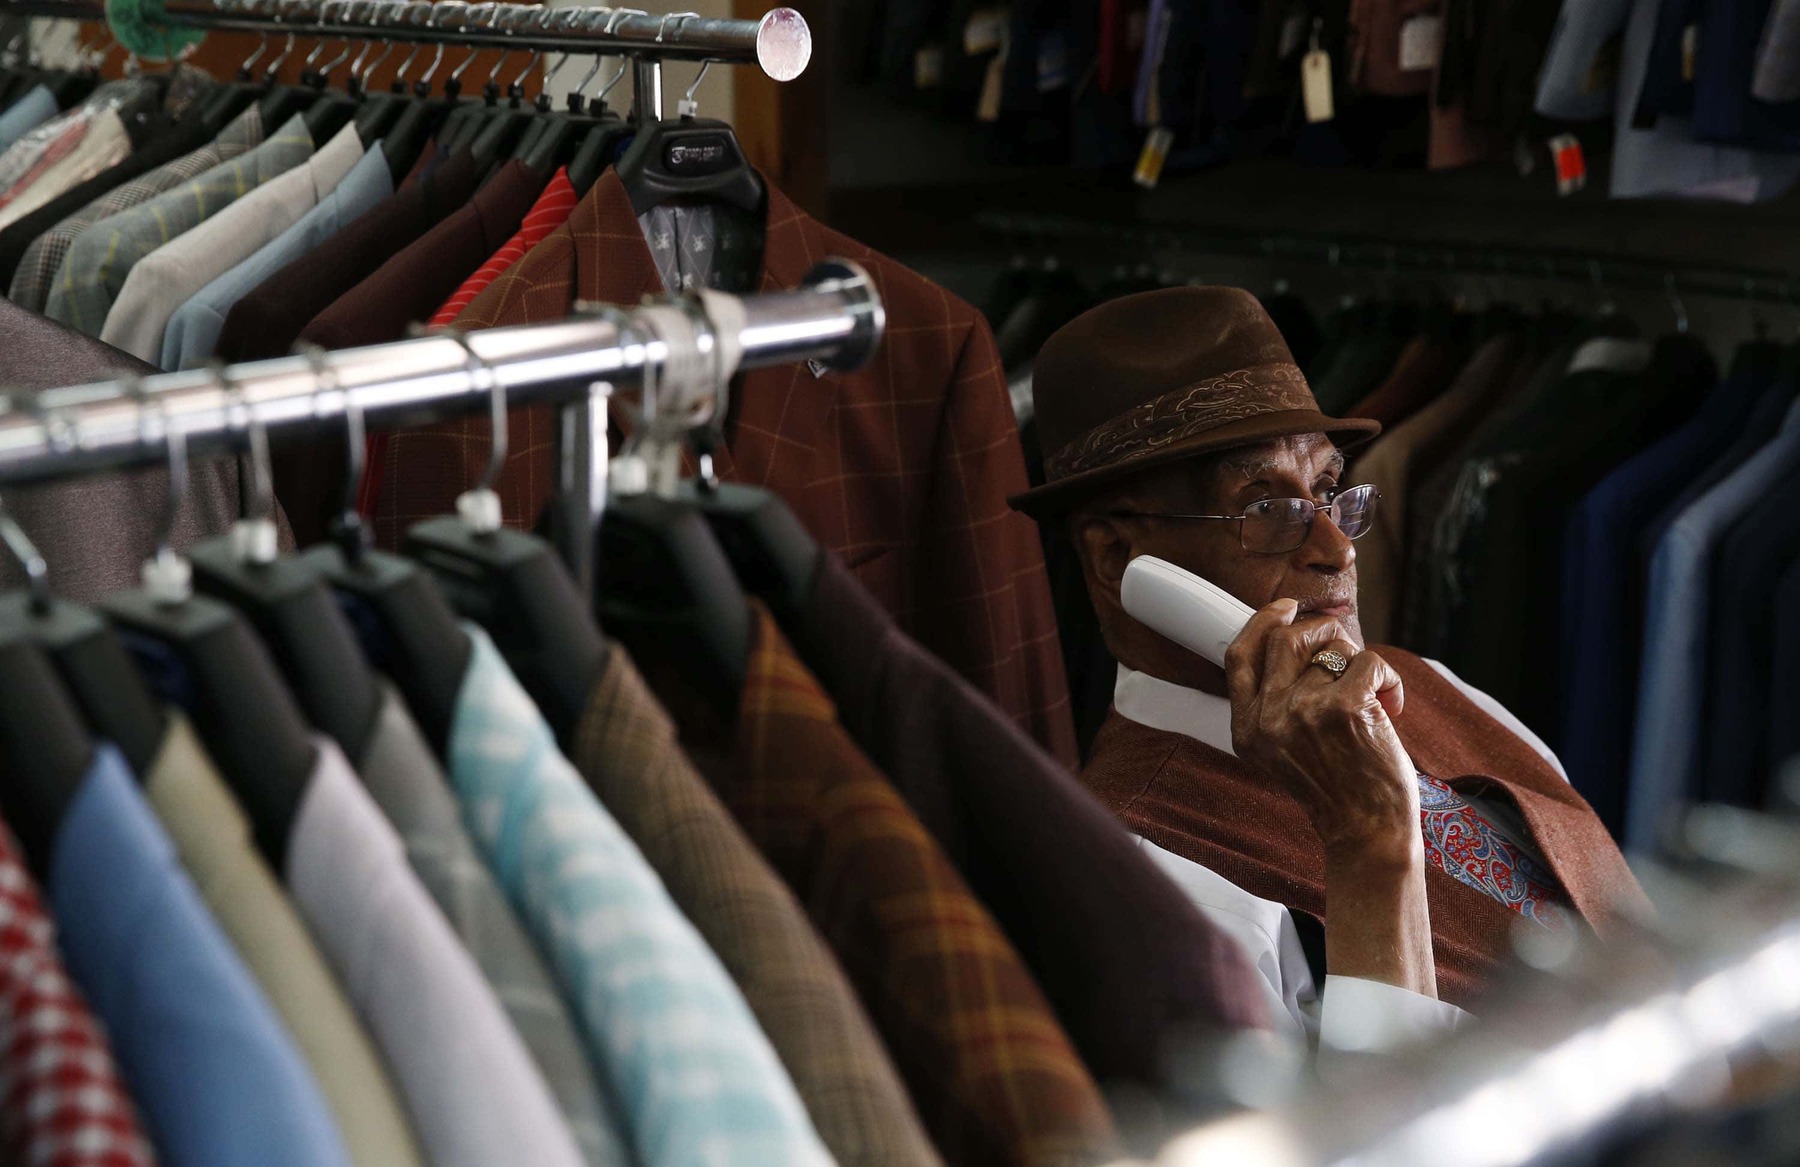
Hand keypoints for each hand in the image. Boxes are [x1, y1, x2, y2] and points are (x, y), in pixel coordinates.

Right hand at [1225, 599, 1437, 997]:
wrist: (1366, 831)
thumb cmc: (1335, 790)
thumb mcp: (1281, 752)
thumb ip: (1274, 706)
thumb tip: (1296, 642)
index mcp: (1247, 728)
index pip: (1239, 656)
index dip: (1261, 622)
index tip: (1285, 609)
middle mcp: (1267, 718)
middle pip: (1285, 638)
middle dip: (1322, 630)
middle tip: (1346, 645)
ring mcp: (1303, 711)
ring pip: (1333, 646)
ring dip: (1361, 659)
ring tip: (1374, 691)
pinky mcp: (1344, 708)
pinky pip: (1368, 662)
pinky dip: (1388, 679)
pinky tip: (1392, 705)